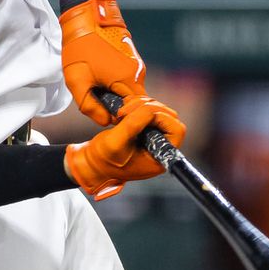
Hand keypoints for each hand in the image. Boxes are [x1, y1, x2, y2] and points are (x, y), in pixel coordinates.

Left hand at [59, 0, 146, 125]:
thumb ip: (90, 106)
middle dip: (116, 105)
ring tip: (97, 83)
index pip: (133, 112)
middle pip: (132, 102)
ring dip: (116, 93)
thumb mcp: (77, 82)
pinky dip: (117, 82)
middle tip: (97, 97)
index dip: (118, 117)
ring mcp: (137, 64)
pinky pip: (128, 79)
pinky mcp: (133, 58)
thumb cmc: (80, 47)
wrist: (86, 17)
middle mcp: (138, 73)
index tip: (103, 113)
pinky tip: (101, 74)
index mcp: (127, 80)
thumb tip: (105, 121)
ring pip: (130, 91)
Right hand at [63, 96, 186, 199]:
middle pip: (169, 117)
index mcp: (160, 157)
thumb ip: (133, 125)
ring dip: (141, 105)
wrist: (92, 163)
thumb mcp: (116, 142)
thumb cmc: (103, 159)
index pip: (176, 130)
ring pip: (159, 111)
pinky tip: (123, 111)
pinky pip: (149, 111)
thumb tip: (150, 109)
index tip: (140, 115)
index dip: (161, 117)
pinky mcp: (145, 130)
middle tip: (126, 111)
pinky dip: (137, 106)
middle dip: (149, 108)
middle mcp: (161, 147)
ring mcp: (154, 138)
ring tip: (121, 112)